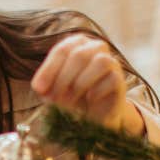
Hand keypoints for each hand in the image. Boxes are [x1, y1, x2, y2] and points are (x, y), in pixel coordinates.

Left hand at [30, 34, 144, 134]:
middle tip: (55, 99)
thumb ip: (44, 85)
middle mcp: (96, 47)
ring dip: (81, 83)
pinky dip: (97, 91)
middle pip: (80, 55)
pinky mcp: (120, 79)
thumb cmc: (71, 96)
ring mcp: (111, 62)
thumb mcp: (51, 90)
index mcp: (77, 44)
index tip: (39, 89)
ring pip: (100, 61)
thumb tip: (39, 87)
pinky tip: (89, 99)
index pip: (62, 50)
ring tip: (71, 99)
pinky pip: (112, 78)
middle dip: (64, 79)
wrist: (94, 115)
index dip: (49, 69)